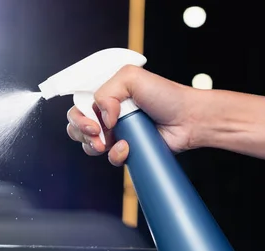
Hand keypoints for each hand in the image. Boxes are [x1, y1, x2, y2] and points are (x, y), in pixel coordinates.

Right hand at [66, 65, 202, 165]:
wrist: (188, 119)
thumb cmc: (165, 95)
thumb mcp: (132, 78)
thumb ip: (107, 91)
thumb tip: (102, 118)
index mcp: (106, 95)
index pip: (78, 106)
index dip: (79, 117)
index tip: (92, 124)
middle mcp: (108, 114)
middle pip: (76, 127)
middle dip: (82, 132)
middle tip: (97, 134)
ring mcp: (116, 134)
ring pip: (89, 145)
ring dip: (95, 146)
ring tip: (113, 142)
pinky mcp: (127, 150)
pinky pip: (110, 158)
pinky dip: (115, 155)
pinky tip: (128, 148)